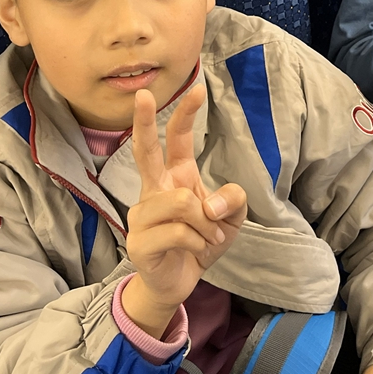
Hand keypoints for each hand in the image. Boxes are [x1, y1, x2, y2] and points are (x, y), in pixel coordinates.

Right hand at [122, 84, 246, 337]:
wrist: (178, 283)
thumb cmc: (201, 243)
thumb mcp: (231, 220)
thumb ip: (233, 201)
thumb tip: (212, 203)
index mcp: (175, 178)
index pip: (176, 140)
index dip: (185, 116)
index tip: (196, 90)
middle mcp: (153, 191)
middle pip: (145, 152)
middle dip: (143, 122)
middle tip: (142, 94)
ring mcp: (142, 215)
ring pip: (183, 203)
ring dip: (207, 224)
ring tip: (210, 237)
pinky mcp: (139, 241)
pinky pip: (180, 232)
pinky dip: (200, 242)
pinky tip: (198, 251)